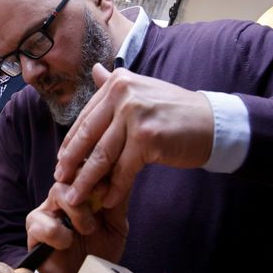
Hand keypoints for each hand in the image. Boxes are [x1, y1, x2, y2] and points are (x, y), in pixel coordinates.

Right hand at [25, 181, 126, 272]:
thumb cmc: (100, 254)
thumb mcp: (116, 227)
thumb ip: (117, 202)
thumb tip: (123, 174)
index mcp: (82, 194)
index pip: (85, 168)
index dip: (96, 172)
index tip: (108, 187)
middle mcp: (63, 198)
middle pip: (71, 173)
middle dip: (88, 188)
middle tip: (101, 207)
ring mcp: (47, 212)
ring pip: (57, 191)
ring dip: (77, 211)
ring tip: (87, 230)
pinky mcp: (34, 229)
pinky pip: (42, 221)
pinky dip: (58, 234)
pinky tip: (66, 244)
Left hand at [55, 63, 213, 209]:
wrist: (212, 123)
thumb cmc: (176, 112)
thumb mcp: (144, 90)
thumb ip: (116, 85)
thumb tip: (95, 71)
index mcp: (118, 82)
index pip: (85, 117)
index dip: (71, 143)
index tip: (60, 162)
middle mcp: (123, 93)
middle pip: (88, 136)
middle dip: (71, 163)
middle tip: (60, 181)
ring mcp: (135, 115)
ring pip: (102, 155)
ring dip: (86, 181)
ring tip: (75, 198)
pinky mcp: (147, 138)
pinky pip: (124, 169)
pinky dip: (115, 188)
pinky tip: (107, 200)